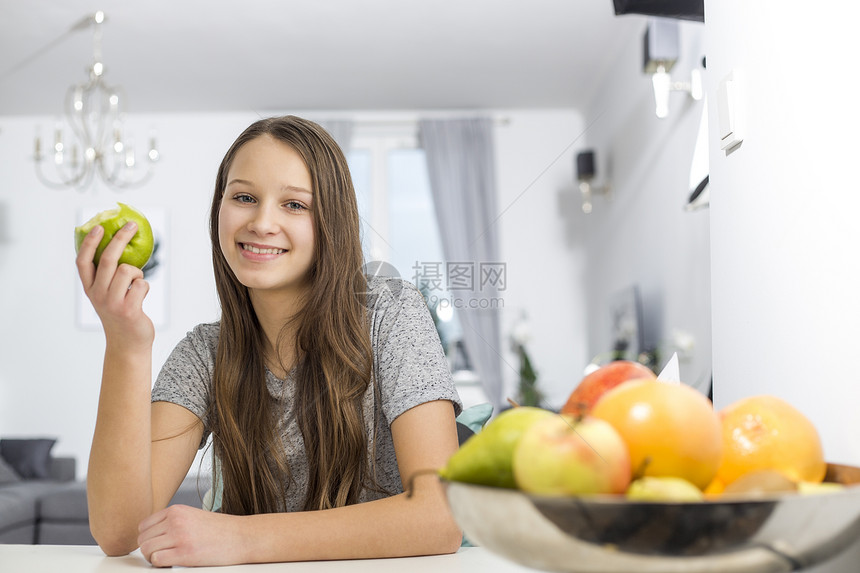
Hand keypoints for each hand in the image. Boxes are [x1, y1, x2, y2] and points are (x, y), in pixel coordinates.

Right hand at [75, 222, 153, 348]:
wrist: (127, 344)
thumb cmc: (121, 314)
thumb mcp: (108, 295)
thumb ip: (108, 276)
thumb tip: (120, 246)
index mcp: (90, 289)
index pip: (83, 262)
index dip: (89, 243)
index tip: (99, 227)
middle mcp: (97, 294)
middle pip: (108, 259)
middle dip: (120, 238)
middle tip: (131, 225)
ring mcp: (112, 302)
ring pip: (128, 270)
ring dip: (137, 273)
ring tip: (135, 285)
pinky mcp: (129, 309)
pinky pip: (142, 284)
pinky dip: (145, 287)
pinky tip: (140, 297)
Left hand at [138, 505, 247, 566]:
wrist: (242, 536)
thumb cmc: (221, 530)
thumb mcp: (194, 516)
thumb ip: (174, 521)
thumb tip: (154, 536)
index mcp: (176, 510)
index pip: (143, 525)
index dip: (148, 538)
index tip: (157, 544)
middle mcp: (175, 521)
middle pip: (143, 538)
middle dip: (150, 549)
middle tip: (163, 553)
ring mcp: (179, 536)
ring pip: (146, 549)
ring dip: (153, 557)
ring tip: (168, 558)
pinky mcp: (185, 553)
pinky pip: (156, 560)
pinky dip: (161, 564)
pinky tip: (173, 562)